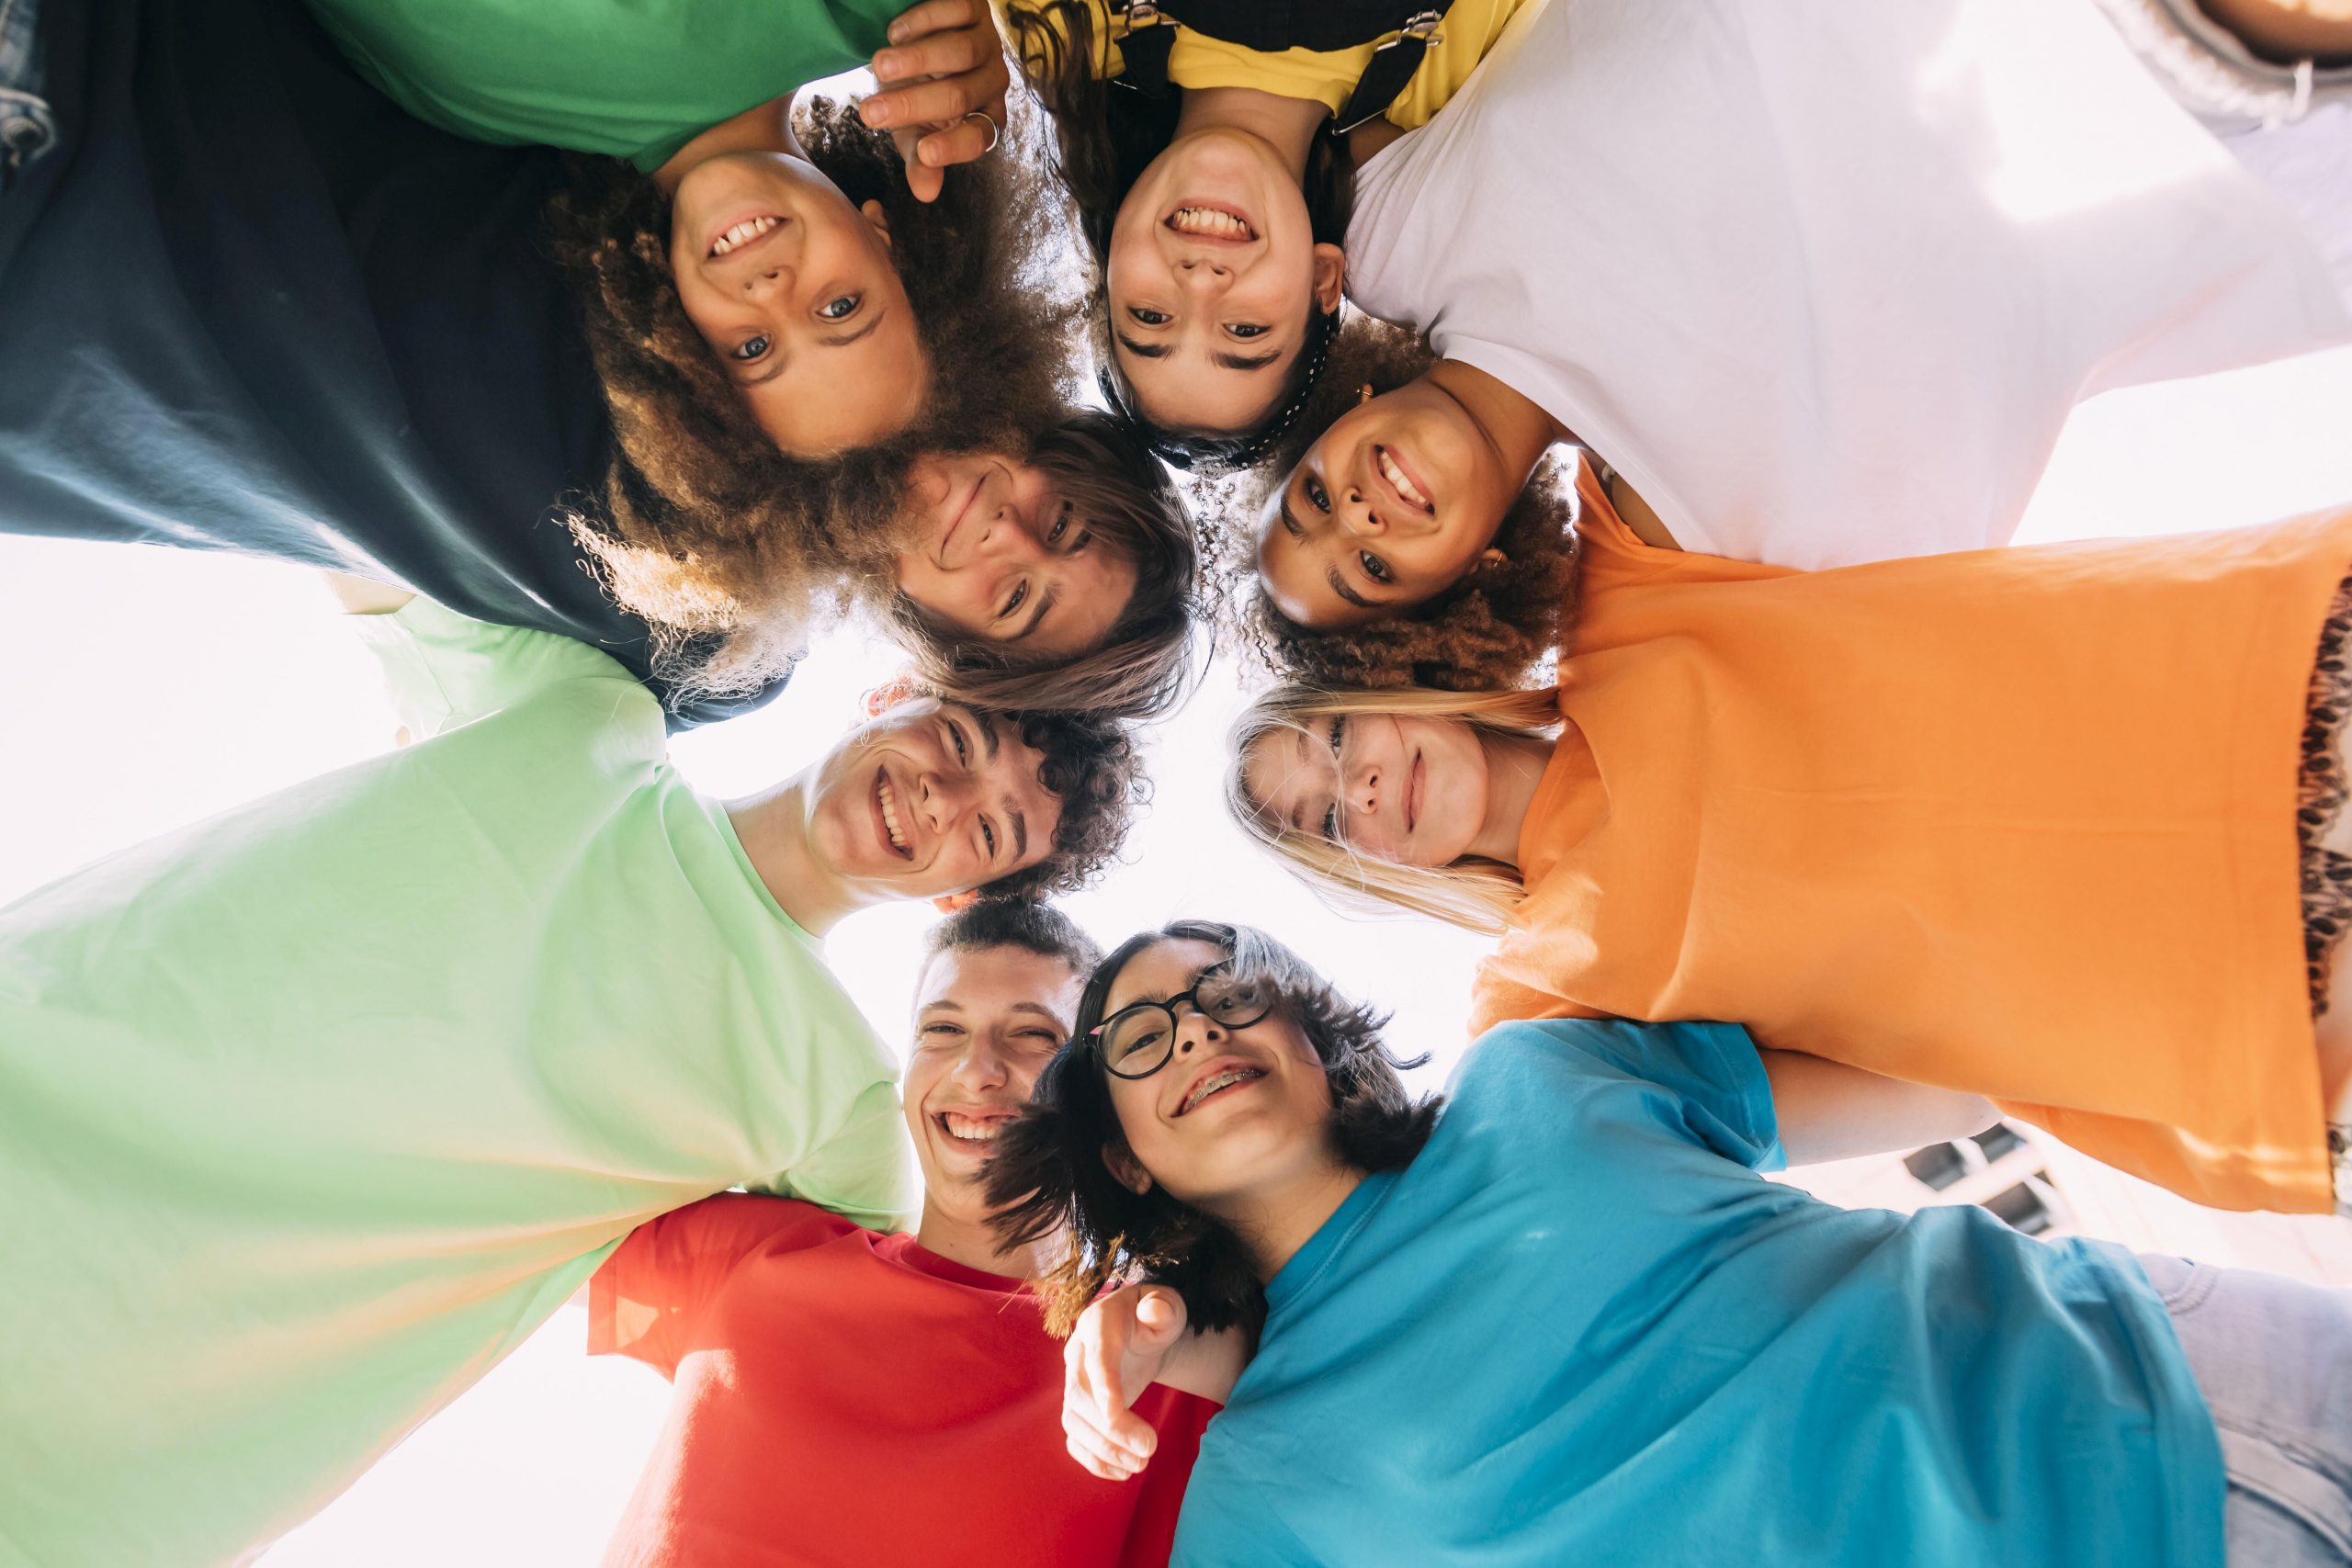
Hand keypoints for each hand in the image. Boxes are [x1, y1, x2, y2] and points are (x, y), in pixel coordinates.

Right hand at [861, 0, 1009, 202]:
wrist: (916, 37)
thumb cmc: (915, 90)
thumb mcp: (914, 128)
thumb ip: (919, 159)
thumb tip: (926, 194)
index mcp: (984, 119)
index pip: (979, 137)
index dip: (954, 147)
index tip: (925, 152)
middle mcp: (993, 83)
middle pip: (959, 96)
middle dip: (911, 105)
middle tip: (869, 113)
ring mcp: (987, 43)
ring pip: (958, 53)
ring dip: (913, 62)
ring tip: (876, 66)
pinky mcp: (974, 7)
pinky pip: (952, 13)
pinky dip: (920, 23)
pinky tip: (895, 33)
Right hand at [1063, 1283, 1187, 1479]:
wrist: (1144, 1330)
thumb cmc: (1157, 1317)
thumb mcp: (1168, 1306)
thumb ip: (1164, 1308)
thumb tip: (1154, 1311)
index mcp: (1097, 1323)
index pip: (1095, 1357)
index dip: (1103, 1386)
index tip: (1117, 1415)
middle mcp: (1077, 1353)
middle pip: (1081, 1396)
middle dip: (1111, 1428)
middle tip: (1148, 1450)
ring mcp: (1075, 1382)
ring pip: (1074, 1421)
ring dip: (1103, 1449)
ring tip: (1140, 1464)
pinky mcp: (1080, 1407)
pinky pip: (1075, 1437)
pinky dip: (1093, 1459)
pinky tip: (1122, 1472)